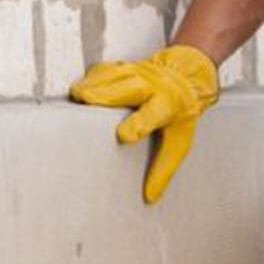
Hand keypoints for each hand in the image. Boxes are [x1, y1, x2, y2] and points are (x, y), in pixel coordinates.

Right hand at [69, 45, 218, 203]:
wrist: (187, 77)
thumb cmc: (181, 113)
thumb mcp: (179, 143)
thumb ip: (163, 170)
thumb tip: (150, 197)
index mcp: (168, 106)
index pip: (153, 116)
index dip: (139, 125)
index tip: (125, 136)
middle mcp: (152, 87)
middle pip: (126, 88)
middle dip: (105, 94)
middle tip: (83, 101)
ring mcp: (137, 72)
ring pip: (111, 75)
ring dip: (92, 84)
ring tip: (76, 96)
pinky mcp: (123, 66)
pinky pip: (103, 69)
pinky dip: (90, 77)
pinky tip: (81, 87)